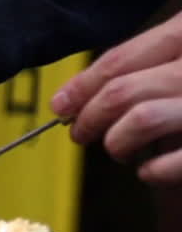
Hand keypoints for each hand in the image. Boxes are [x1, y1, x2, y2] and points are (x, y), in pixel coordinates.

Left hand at [53, 10, 181, 183]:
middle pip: (121, 91)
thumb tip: (80, 96)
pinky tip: (150, 171)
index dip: (81, 86)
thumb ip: (151, 66)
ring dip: (117, 142)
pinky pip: (173, 161)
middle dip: (89, 117)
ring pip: (140, 120)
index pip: (120, 60)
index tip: (61, 105)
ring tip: (119, 150)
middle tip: (80, 132)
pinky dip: (153, 171)